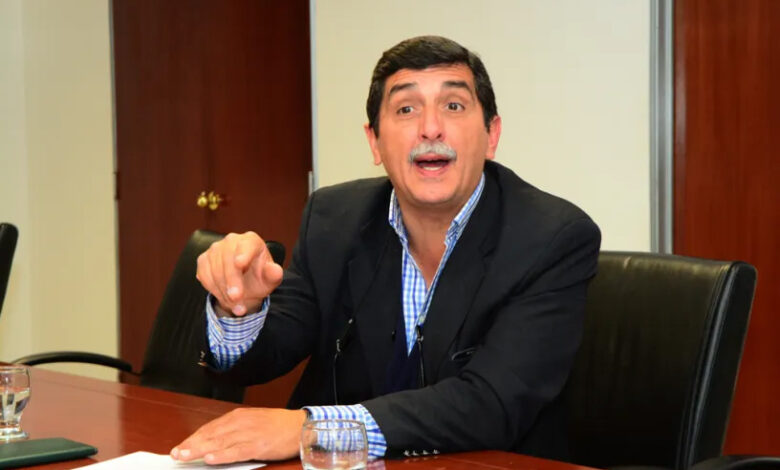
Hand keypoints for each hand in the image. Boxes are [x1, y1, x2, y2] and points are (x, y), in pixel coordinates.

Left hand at [170, 408, 306, 463]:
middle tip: (175, 453)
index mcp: (238, 416)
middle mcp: (241, 422)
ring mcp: (249, 433)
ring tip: (185, 456)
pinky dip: (222, 455)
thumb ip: (234, 430)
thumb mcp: (253, 422)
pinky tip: (210, 459)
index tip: (180, 446)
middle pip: (211, 434)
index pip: (210, 427)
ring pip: (219, 443)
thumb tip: (213, 442)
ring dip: (200, 450)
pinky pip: (236, 451)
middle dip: (191, 444)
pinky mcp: (258, 445)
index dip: (193, 438)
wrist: (300, 426)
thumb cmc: (277, 426)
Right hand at [197, 231, 282, 315]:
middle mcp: (232, 240)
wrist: (244, 286)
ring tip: (235, 305)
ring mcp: (216, 248)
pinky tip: (224, 297)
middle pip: (228, 259)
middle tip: (237, 299)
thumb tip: (275, 270)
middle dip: (232, 281)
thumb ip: (273, 275)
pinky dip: (213, 289)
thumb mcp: (269, 280)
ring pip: (215, 269)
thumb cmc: (259, 279)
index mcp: (251, 241)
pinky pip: (204, 274)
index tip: (240, 264)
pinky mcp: (204, 259)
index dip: (243, 254)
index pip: (247, 245)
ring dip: (223, 290)